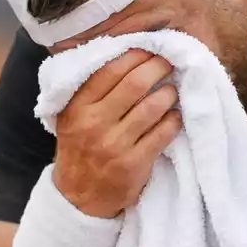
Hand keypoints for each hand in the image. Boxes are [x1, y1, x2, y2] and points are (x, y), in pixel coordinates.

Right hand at [53, 50, 181, 218]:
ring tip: (172, 89)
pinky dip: (173, 120)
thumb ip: (90, 90)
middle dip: (156, 67)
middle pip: (134, 84)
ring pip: (151, 107)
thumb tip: (125, 55)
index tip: (149, 49)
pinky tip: (175, 115)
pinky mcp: (134, 164)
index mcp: (77, 107)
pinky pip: (162, 134)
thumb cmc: (79, 149)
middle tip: (167, 62)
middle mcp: (94, 124)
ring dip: (168, 93)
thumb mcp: (72, 117)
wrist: (78, 198)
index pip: (109, 70)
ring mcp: (115, 145)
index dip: (134, 55)